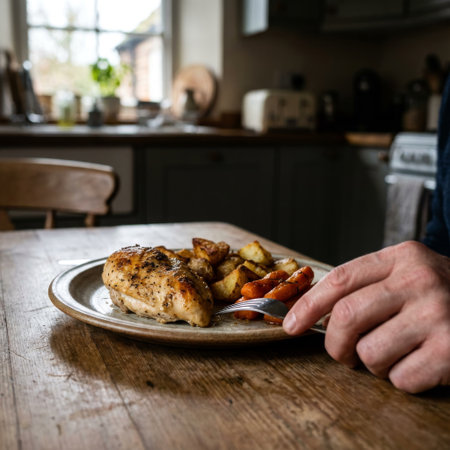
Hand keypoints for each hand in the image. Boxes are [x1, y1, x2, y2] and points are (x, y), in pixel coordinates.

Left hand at [283, 241, 449, 392]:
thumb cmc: (442, 295)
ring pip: (369, 352)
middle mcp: (419, 280)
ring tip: (392, 353)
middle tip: (342, 353)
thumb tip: (316, 315)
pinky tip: (419, 363)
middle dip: (334, 343)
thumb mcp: (407, 274)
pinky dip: (401, 378)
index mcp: (402, 257)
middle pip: (346, 315)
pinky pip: (400, 378)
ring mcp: (438, 315)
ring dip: (372, 363)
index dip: (308, 305)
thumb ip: (367, 285)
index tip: (291, 325)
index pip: (340, 279)